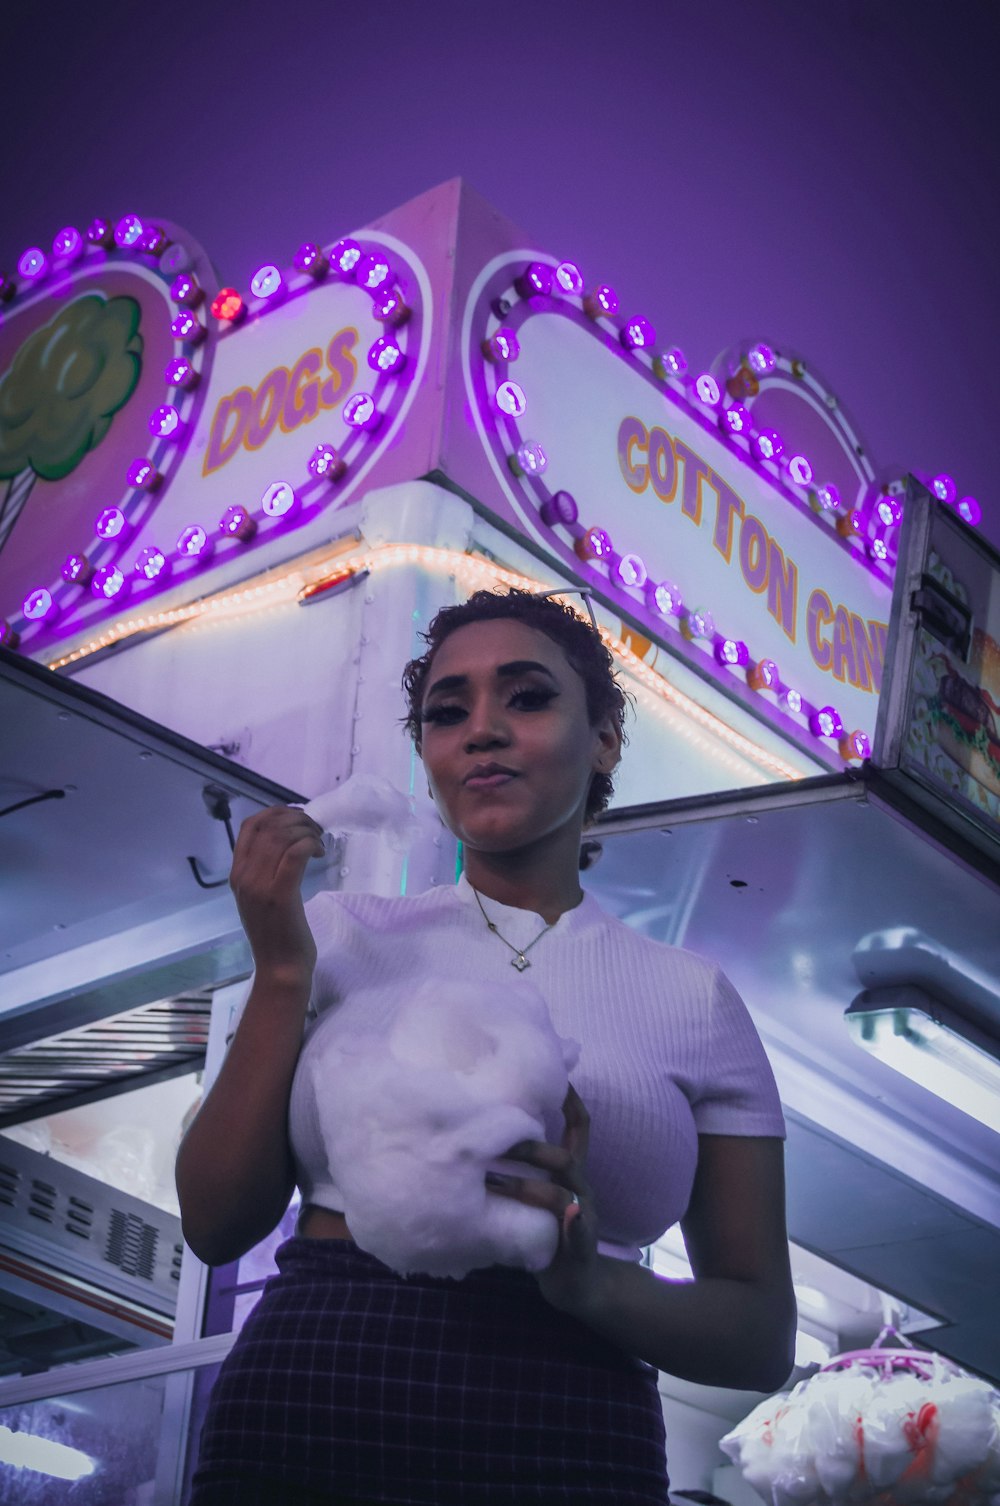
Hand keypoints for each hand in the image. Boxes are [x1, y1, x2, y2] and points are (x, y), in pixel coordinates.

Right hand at [229, 805, 325, 983]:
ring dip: (306, 830)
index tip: (298, 818)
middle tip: (315, 829)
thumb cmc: (278, 934)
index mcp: (237, 875)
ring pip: (281, 837)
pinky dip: (309, 844)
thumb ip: (265, 871)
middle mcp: (243, 877)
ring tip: (319, 841)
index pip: (249, 826)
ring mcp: (259, 886)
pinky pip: (294, 854)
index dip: (275, 813)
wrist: (280, 969)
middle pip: (267, 826)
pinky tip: (320, 851)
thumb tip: (285, 841)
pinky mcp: (280, 895)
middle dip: (296, 819)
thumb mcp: (262, 898)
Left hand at [487, 1085, 598, 1313]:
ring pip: (563, 1193)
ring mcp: (583, 1217)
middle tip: (495, 1140)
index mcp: (572, 1174)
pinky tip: (569, 1217)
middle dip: (531, 1146)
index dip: (571, 1102)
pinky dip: (574, 1224)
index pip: (579, 1128)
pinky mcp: (581, 1246)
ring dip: (529, 1185)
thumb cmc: (550, 1232)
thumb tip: (488, 1134)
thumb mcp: (538, 1193)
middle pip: (565, 1157)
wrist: (580, 1285)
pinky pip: (580, 1232)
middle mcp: (580, 1189)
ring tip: (491, 1181)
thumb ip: (524, 1166)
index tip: (558, 1077)